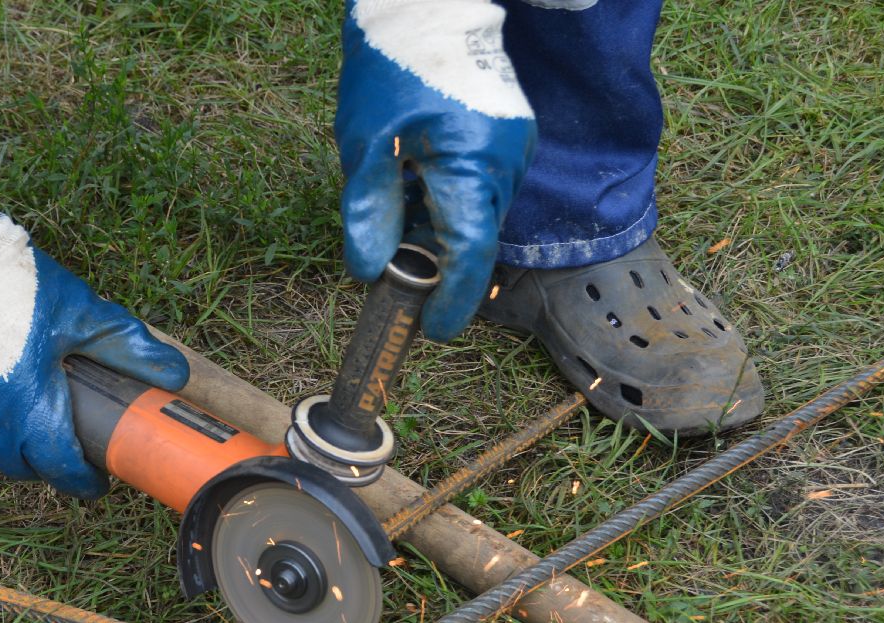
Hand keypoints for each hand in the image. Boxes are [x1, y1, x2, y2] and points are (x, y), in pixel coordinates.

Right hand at [0, 163, 187, 497]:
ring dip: (13, 445)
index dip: (83, 482)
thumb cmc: (14, 286)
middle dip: (49, 462)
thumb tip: (175, 376)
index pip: (61, 471)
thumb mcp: (81, 316)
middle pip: (25, 467)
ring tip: (32, 419)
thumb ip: (128, 349)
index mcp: (31, 411)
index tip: (98, 480)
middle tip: (68, 442)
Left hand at [336, 0, 536, 340]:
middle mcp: (507, 162)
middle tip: (393, 278)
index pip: (469, 256)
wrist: (428, 8)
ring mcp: (516, 149)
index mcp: (472, 165)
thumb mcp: (367, 146)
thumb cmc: (393, 68)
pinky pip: (483, 189)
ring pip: (479, 216)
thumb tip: (369, 272)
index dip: (450, 301)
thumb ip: (370, 213)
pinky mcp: (513, 139)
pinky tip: (418, 187)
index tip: (430, 330)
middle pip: (475, 240)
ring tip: (397, 216)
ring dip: (442, 232)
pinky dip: (452, 204)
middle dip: (438, 268)